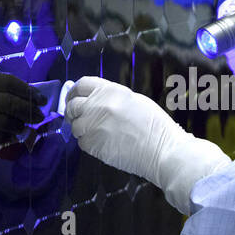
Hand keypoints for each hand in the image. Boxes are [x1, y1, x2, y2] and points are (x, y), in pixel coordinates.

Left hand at [64, 76, 230, 212]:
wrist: (162, 150)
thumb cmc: (155, 126)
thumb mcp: (134, 101)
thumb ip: (112, 98)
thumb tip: (95, 100)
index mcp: (110, 91)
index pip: (81, 85)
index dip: (74, 92)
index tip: (73, 98)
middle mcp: (97, 105)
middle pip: (72, 106)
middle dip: (74, 112)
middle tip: (79, 118)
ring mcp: (92, 125)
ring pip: (75, 126)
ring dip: (82, 130)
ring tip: (97, 134)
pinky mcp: (92, 145)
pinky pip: (82, 142)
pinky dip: (89, 144)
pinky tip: (103, 144)